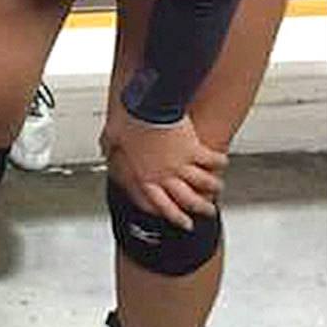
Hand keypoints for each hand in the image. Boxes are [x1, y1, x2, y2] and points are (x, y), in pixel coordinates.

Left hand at [102, 102, 226, 228]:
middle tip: (206, 211)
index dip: (172, 214)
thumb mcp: (112, 136)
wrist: (146, 107)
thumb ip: (110, 147)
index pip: (158, 203)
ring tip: (217, 188)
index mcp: (144, 175)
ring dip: (212, 187)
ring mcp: (181, 165)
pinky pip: (212, 162)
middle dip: (199, 208)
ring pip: (203, 184)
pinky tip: (222, 163)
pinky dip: (219, 163)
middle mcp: (165, 175)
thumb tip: (104, 148)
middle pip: (187, 200)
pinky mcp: (195, 151)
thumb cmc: (128, 120)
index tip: (181, 220)